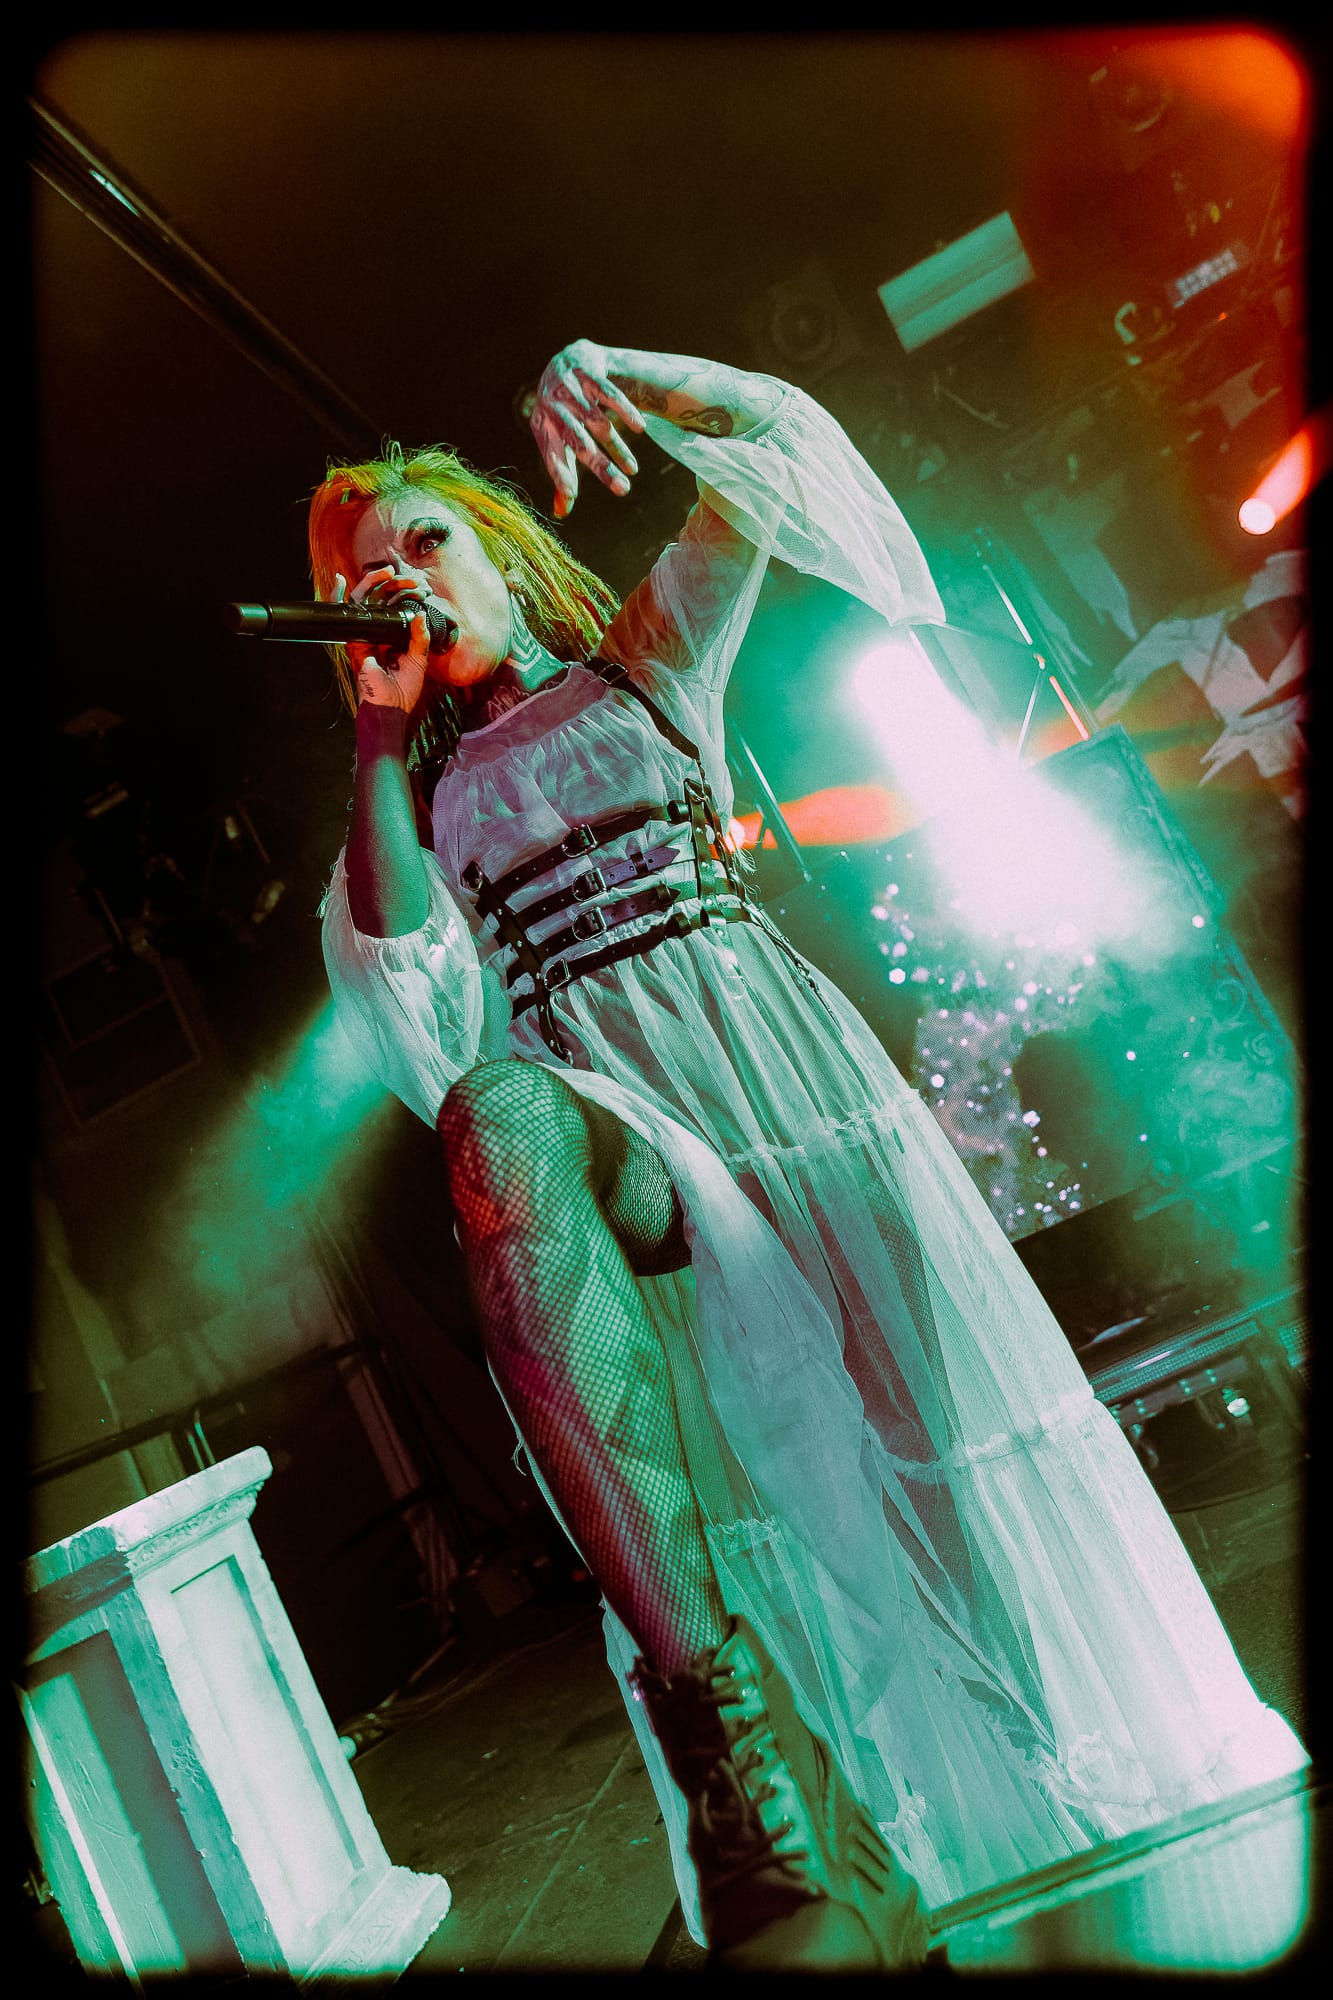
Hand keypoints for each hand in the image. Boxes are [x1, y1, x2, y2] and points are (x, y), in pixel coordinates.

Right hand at [330, 567, 429, 714]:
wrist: (390, 707)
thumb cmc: (403, 689)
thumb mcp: (418, 660)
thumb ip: (419, 638)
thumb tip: (420, 615)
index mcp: (391, 635)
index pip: (393, 607)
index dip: (403, 594)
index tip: (418, 588)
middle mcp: (376, 632)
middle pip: (379, 599)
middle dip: (392, 584)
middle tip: (407, 579)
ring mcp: (363, 635)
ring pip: (362, 600)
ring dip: (373, 582)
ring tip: (386, 572)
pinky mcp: (352, 641)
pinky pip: (343, 615)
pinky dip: (337, 597)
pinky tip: (339, 580)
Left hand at [528, 338, 646, 518]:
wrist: (568, 361)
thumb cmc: (563, 413)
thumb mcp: (558, 440)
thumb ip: (562, 473)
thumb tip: (561, 512)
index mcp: (541, 426)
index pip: (551, 454)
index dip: (560, 474)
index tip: (572, 496)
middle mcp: (553, 406)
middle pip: (579, 442)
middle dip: (602, 467)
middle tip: (623, 490)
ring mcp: (571, 387)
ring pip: (598, 422)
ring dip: (618, 448)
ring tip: (633, 469)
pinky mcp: (589, 372)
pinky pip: (610, 394)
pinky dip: (626, 411)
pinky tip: (640, 428)